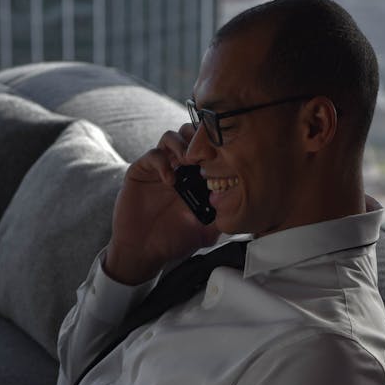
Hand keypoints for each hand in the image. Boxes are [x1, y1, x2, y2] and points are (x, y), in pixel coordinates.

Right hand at [104, 123, 219, 284]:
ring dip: (182, 145)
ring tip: (188, 163)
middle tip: (206, 155)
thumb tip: (243, 207)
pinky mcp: (140, 171)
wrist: (143, 251)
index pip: (207, 147)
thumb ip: (222, 217)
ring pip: (171, 137)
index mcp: (194, 177)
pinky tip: (170, 180)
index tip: (225, 156)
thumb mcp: (205, 231)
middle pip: (189, 134)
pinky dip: (163, 162)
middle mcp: (177, 168)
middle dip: (198, 138)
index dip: (216, 146)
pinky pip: (153, 155)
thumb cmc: (173, 241)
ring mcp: (159, 168)